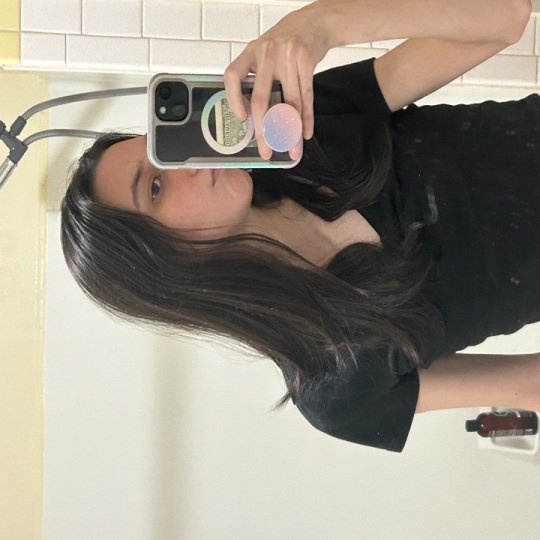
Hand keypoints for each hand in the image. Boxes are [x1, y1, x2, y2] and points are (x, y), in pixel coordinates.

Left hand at [224, 4, 331, 159]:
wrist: (314, 22)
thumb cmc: (286, 43)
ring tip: (292, 148)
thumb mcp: (263, 52)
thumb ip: (255, 77)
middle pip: (260, 100)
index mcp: (250, 52)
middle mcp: (266, 53)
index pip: (232, 76)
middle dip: (264, 131)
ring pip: (288, 103)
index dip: (233, 99)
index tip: (241, 118)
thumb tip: (251, 115)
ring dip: (291, 131)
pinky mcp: (306, 61)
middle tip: (266, 150)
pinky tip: (305, 133)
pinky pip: (306, 98)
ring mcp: (287, 57)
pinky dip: (306, 119)